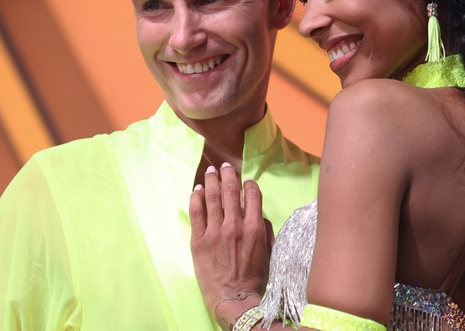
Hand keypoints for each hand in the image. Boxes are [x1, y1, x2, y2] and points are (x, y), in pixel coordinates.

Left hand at [189, 163, 272, 319]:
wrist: (232, 297)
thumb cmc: (253, 277)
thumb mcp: (268, 251)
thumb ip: (264, 229)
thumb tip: (256, 212)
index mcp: (254, 228)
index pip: (252, 194)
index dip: (249, 183)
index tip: (246, 181)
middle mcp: (235, 226)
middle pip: (230, 190)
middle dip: (228, 174)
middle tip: (225, 166)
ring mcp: (215, 232)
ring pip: (212, 197)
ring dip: (211, 180)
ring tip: (210, 171)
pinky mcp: (199, 240)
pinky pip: (196, 212)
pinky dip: (196, 197)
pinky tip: (197, 189)